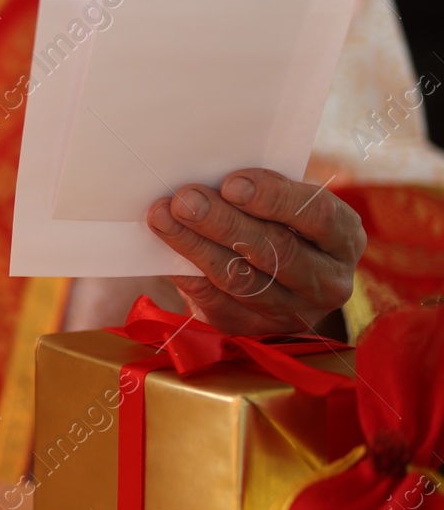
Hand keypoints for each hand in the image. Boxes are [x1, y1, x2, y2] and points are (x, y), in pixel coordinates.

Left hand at [146, 168, 364, 335]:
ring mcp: (293, 312)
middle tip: (185, 199)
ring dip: (196, 245)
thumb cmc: (274, 219)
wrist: (269, 272)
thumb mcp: (282, 200)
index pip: (318, 216)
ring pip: (241, 279)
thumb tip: (211, 180)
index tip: (231, 183)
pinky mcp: (254, 329)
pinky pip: (217, 304)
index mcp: (344, 237)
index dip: (274, 198)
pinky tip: (166, 252)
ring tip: (164, 217)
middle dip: (224, 222)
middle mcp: (328, 281)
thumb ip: (259, 190)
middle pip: (275, 251)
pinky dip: (188, 275)